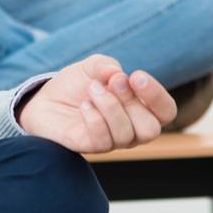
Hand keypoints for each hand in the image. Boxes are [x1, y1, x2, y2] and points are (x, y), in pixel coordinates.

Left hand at [19, 54, 176, 152]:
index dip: (156, 95)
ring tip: (92, 89)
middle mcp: (132, 130)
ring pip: (127, 135)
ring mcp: (113, 141)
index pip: (166, 111)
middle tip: (113, 82)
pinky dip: (94, 119)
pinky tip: (84, 105)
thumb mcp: (93, 66)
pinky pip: (104, 141)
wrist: (45, 100)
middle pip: (151, 128)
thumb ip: (106, 65)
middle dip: (131, 101)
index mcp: (141, 109)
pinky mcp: (92, 147)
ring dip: (109, 106)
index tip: (136, 75)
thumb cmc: (77, 85)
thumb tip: (116, 74)